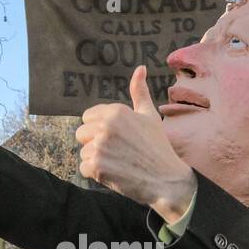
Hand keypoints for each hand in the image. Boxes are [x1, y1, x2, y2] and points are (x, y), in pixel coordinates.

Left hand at [76, 66, 196, 223]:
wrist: (167, 180)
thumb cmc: (158, 147)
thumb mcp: (149, 116)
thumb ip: (139, 92)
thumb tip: (140, 68)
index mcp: (115, 111)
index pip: (87, 117)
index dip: (100, 129)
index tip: (117, 138)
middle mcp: (105, 126)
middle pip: (81, 134)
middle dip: (94, 143)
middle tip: (117, 152)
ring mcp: (99, 146)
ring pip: (83, 152)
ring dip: (97, 160)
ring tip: (119, 163)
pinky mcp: (96, 166)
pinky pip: (83, 168)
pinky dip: (96, 174)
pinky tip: (115, 173)